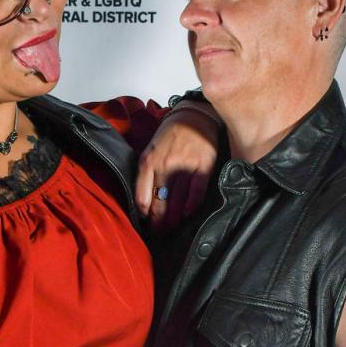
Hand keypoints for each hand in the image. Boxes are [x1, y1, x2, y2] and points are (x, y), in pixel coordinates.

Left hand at [136, 105, 220, 228]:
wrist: (194, 115)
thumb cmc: (171, 134)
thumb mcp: (151, 149)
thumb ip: (147, 171)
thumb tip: (146, 198)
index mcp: (149, 162)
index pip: (142, 196)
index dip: (144, 213)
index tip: (147, 221)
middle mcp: (165, 165)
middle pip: (160, 202)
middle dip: (158, 220)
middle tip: (159, 231)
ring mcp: (184, 166)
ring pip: (177, 200)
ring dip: (174, 218)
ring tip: (172, 227)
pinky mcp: (203, 166)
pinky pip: (196, 191)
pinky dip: (191, 205)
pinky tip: (188, 214)